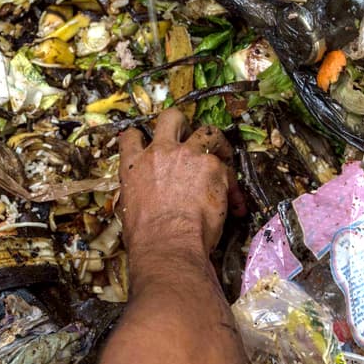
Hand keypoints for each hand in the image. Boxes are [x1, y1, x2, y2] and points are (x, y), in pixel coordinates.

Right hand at [118, 108, 241, 254]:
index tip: (149, 142)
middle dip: (182, 124)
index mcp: (134, 166)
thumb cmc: (147, 237)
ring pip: (207, 132)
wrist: (167, 244)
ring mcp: (187, 155)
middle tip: (189, 137)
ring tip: (222, 156)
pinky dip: (232, 185)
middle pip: (171, 118)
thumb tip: (146, 197)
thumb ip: (138, 192)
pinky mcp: (213, 167)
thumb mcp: (129, 209)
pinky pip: (228, 168)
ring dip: (216, 143)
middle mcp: (160, 153)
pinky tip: (233, 203)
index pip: (131, 137)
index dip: (141, 137)